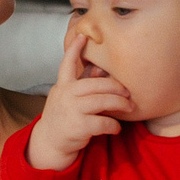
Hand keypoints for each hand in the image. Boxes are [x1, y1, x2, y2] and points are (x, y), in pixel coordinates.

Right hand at [25, 32, 135, 172]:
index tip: (83, 36)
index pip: (67, 64)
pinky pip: (103, 122)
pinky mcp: (78, 126)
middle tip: (129, 93)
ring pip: (103, 101)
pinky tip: (116, 128)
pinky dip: (113, 125)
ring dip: (120, 104)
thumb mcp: (68, 98)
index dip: (74, 49)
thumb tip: (99, 70)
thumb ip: (82, 85)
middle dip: (117, 87)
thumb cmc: (63, 117)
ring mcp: (71, 110)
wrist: (50, 143)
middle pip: (97, 84)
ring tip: (130, 107)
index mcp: (63, 86)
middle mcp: (66, 95)